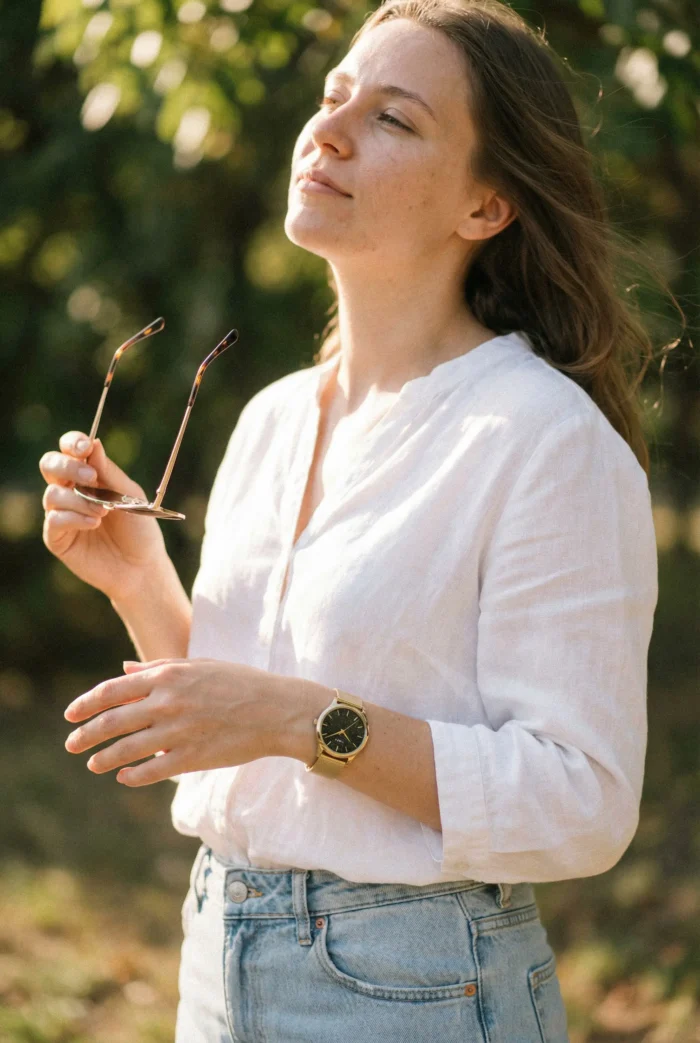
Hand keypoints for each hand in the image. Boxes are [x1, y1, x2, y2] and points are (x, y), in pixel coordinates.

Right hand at [40, 431, 168, 601]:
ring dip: (79, 500)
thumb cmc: (139, 529)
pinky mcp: (57, 538)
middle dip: (67, 467)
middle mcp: (70, 491)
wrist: (142, 567)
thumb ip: (110, 473)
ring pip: (52, 494)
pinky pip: (54, 519)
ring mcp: (62, 514)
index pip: (70, 449)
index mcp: (89, 475)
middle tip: (91, 479)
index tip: (85, 448)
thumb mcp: (130, 496)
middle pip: (50, 465)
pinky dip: (74, 518)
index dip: (73, 443)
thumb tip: (94, 444)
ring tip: (103, 512)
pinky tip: (94, 524)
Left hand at [63, 658, 287, 785]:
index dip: (86, 704)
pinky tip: (124, 778)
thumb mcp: (199, 665)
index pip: (112, 690)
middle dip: (86, 735)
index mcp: (168, 675)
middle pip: (112, 721)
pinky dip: (133, 776)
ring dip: (104, 758)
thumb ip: (158, 666)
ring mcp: (178, 731)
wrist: (277, 709)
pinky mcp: (192, 757)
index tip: (70, 714)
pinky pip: (152, 770)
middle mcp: (168, 702)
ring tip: (93, 764)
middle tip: (71, 745)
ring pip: (127, 749)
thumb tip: (123, 669)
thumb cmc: (240, 683)